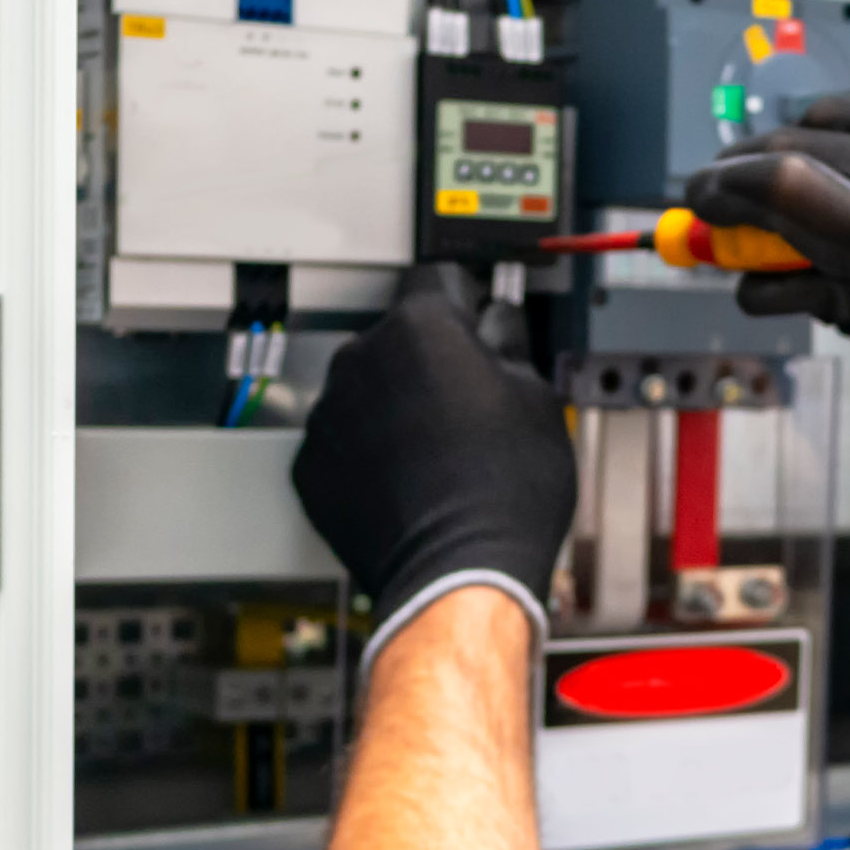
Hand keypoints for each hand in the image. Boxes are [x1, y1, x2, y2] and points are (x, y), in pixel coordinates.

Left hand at [292, 264, 577, 659]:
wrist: (459, 573)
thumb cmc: (503, 494)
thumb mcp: (539, 399)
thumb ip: (510, 345)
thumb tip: (499, 328)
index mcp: (422, 328)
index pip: (439, 277)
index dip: (468, 300)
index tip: (479, 320)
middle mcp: (363, 358)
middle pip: (398, 336)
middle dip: (430, 360)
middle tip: (472, 403)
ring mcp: (329, 413)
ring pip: (366, 389)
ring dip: (395, 406)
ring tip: (440, 451)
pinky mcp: (311, 466)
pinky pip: (342, 441)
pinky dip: (368, 454)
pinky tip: (410, 480)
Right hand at [683, 85, 849, 413]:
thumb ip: (833, 300)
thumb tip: (767, 281)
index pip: (769, 188)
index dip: (715, 196)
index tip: (695, 211)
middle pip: (787, 146)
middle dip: (741, 176)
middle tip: (721, 207)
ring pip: (829, 115)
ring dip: (790, 146)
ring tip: (784, 188)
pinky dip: (847, 126)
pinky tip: (845, 157)